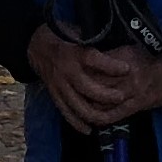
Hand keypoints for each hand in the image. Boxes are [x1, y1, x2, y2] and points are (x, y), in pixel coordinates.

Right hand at [29, 25, 161, 130]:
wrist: (35, 44)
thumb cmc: (61, 35)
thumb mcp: (77, 31)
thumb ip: (93, 40)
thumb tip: (118, 43)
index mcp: (72, 52)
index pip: (93, 59)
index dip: (111, 66)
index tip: (127, 69)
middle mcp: (65, 71)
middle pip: (87, 88)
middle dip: (106, 95)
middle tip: (122, 97)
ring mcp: (58, 85)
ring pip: (77, 104)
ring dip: (94, 113)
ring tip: (110, 117)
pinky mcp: (54, 94)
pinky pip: (65, 112)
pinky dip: (76, 122)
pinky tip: (89, 129)